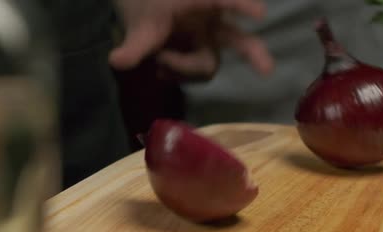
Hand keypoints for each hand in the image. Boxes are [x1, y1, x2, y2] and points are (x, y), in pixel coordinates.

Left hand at [110, 0, 273, 80]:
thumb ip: (134, 44)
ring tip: (159, 61)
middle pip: (237, 40)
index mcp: (202, 3)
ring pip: (207, 64)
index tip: (259, 13)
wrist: (140, 12)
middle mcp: (211, 23)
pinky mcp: (202, 56)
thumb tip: (115, 61)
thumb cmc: (146, 7)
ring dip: (183, 67)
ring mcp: (209, 41)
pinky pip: (195, 74)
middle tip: (267, 70)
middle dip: (252, 53)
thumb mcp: (140, 24)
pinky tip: (162, 69)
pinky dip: (178, 74)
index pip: (225, 1)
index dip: (242, 4)